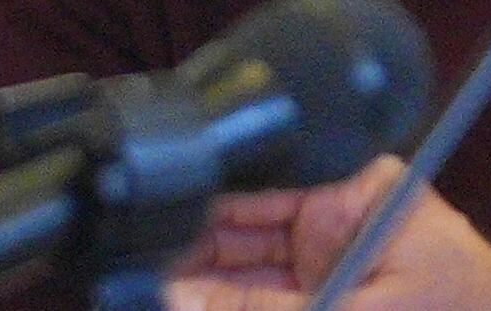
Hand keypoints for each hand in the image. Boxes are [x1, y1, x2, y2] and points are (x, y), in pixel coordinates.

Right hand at [165, 156, 490, 310]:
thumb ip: (267, 309)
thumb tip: (183, 299)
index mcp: (353, 192)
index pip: (255, 192)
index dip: (196, 218)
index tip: (147, 237)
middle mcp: (332, 219)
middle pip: (236, 237)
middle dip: (187, 262)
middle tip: (137, 277)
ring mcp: (325, 263)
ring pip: (241, 276)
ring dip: (200, 291)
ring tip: (154, 295)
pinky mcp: (326, 297)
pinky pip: (264, 298)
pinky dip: (228, 305)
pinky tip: (185, 304)